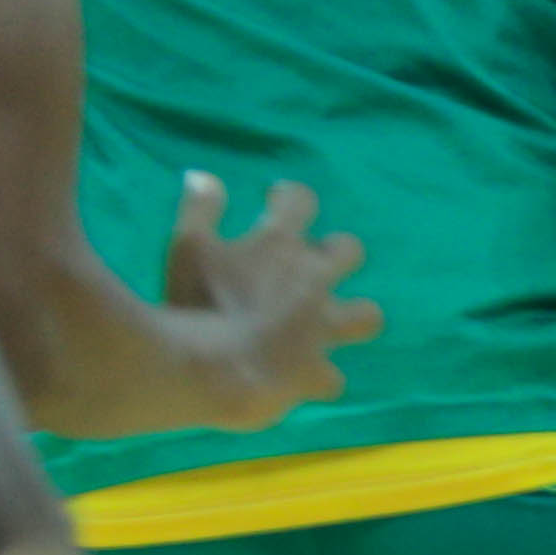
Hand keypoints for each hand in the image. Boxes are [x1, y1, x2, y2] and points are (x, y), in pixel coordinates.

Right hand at [159, 171, 379, 430]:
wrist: (217, 371)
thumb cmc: (197, 301)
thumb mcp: (188, 246)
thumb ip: (200, 208)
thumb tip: (203, 174)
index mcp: (280, 243)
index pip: (301, 200)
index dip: (290, 198)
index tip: (277, 201)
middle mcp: (313, 280)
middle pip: (348, 251)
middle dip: (334, 252)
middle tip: (308, 263)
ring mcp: (323, 328)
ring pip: (368, 315)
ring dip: (353, 315)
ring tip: (330, 322)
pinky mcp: (318, 373)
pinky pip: (333, 378)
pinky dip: (319, 378)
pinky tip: (304, 380)